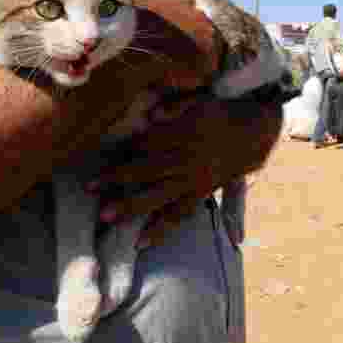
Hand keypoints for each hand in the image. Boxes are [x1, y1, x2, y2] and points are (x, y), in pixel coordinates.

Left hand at [89, 93, 281, 246]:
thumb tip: (152, 114)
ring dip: (131, 206)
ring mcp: (193, 180)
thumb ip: (176, 105)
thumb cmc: (220, 112)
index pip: (149, 141)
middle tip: (89, 188)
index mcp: (185, 132)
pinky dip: (160, 229)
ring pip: (159, 195)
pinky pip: (179, 215)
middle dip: (117, 178)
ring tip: (106, 216)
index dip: (125, 149)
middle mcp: (188, 158)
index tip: (101, 156)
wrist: (254, 135)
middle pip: (148, 169)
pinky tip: (141, 242)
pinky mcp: (199, 195)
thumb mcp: (201, 100)